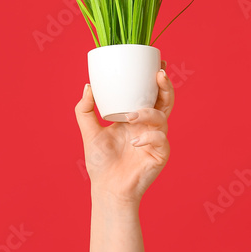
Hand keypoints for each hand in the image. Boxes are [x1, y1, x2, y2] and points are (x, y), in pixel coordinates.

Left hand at [75, 63, 172, 206]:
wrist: (107, 189)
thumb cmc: (100, 163)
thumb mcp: (89, 131)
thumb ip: (85, 109)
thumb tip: (88, 85)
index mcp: (136, 117)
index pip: (150, 93)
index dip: (156, 78)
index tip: (157, 62)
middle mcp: (149, 125)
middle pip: (165, 100)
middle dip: (165, 86)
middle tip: (159, 75)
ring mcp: (156, 139)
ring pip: (162, 118)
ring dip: (148, 113)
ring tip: (131, 116)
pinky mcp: (160, 154)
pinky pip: (160, 140)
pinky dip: (148, 137)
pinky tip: (135, 142)